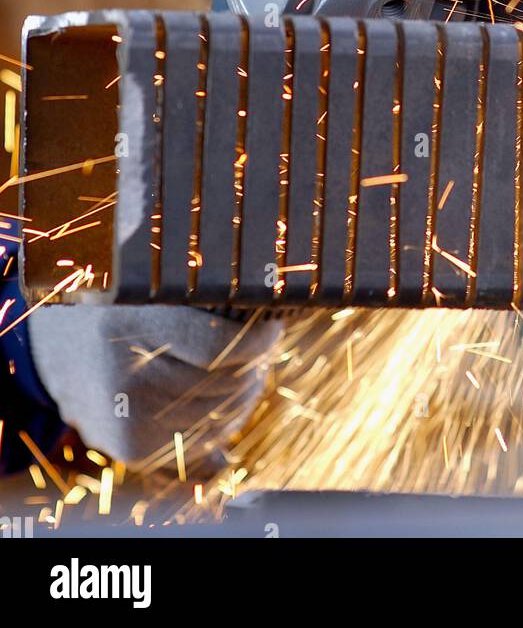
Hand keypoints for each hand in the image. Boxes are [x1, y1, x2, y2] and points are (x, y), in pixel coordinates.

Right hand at [29, 302, 278, 472]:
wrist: (48, 340)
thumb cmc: (114, 297)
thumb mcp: (147, 280)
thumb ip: (200, 285)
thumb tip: (257, 321)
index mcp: (128, 318)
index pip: (217, 347)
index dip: (256, 340)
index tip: (270, 325)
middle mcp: (121, 373)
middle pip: (224, 384)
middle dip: (253, 366)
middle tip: (258, 345)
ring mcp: (122, 417)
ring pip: (218, 417)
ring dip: (241, 396)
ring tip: (241, 369)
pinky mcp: (126, 446)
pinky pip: (197, 442)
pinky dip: (218, 424)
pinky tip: (218, 399)